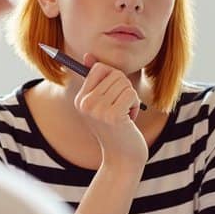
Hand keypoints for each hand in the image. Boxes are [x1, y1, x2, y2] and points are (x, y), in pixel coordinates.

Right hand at [74, 53, 147, 168]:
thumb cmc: (116, 129)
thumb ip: (97, 80)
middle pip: (114, 73)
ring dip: (130, 99)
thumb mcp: (103, 103)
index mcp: (80, 99)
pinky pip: (131, 94)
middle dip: (125, 89)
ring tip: (124, 115)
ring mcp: (97, 110)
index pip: (98, 68)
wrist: (122, 158)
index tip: (114, 94)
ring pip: (125, 83)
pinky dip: (135, 106)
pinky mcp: (112, 116)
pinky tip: (128, 120)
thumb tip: (88, 55)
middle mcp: (85, 104)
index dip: (114, 77)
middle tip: (120, 108)